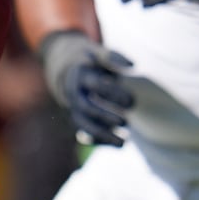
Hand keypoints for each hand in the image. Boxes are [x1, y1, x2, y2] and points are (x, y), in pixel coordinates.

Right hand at [38, 30, 133, 146]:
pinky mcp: (75, 119)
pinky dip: (100, 141)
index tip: (133, 102)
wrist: (65, 70)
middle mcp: (74, 93)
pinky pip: (84, 134)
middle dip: (106, 116)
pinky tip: (117, 144)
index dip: (113, 93)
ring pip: (84, 124)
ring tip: (124, 143)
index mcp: (80, 75)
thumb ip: (114, 57)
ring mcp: (73, 108)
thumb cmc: (90, 62)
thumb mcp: (98, 54)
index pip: (95, 85)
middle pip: (87, 108)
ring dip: (103, 135)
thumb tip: (132, 65)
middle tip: (127, 122)